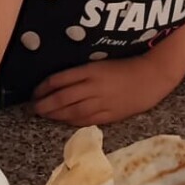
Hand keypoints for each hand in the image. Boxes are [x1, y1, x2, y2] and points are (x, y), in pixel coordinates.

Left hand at [32, 47, 182, 126]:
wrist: (151, 77)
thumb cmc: (125, 66)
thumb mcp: (100, 63)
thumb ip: (81, 73)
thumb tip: (57, 82)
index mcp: (90, 70)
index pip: (59, 80)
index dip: (43, 87)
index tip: (34, 91)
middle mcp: (93, 86)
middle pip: (62, 98)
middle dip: (44, 104)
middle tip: (33, 107)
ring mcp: (101, 102)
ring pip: (71, 111)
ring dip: (54, 114)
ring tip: (44, 115)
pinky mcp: (110, 115)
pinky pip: (86, 120)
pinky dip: (71, 121)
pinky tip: (62, 121)